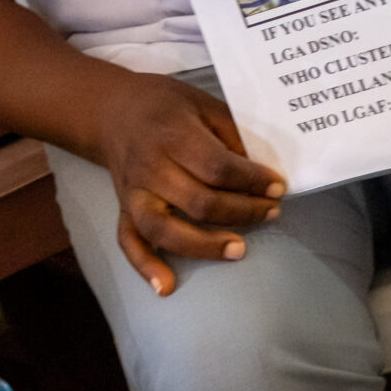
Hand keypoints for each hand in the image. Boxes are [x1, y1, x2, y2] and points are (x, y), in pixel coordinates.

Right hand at [98, 75, 284, 293]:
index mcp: (173, 135)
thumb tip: (262, 171)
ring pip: (164, 228)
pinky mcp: (123, 208)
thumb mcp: (204, 104)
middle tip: (272, 212)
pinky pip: (129, 241)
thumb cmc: (165, 105)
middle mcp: (150, 166)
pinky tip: (167, 286)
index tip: (278, 187)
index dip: (253, 181)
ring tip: (239, 249)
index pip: (218, 167)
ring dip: (204, 245)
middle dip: (243, 212)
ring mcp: (134, 192)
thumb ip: (232, 134)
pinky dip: (145, 266)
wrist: (112, 109)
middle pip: (199, 201)